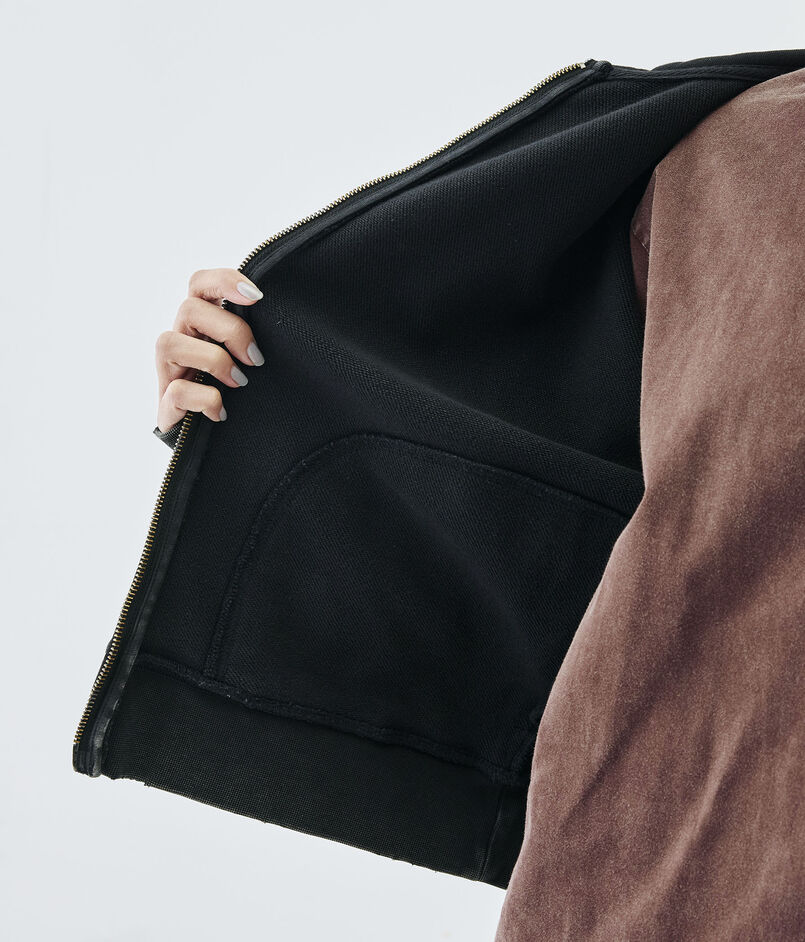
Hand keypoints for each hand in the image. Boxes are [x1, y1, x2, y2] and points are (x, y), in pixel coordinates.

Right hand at [155, 268, 265, 432]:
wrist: (219, 444)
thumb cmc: (243, 395)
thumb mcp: (252, 359)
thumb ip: (257, 338)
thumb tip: (285, 320)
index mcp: (202, 324)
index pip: (200, 283)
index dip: (224, 281)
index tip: (257, 297)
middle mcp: (181, 340)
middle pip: (188, 308)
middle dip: (230, 330)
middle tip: (255, 358)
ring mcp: (169, 371)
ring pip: (169, 342)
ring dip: (213, 360)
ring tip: (239, 382)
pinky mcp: (166, 404)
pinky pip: (177, 391)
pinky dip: (206, 399)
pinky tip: (223, 412)